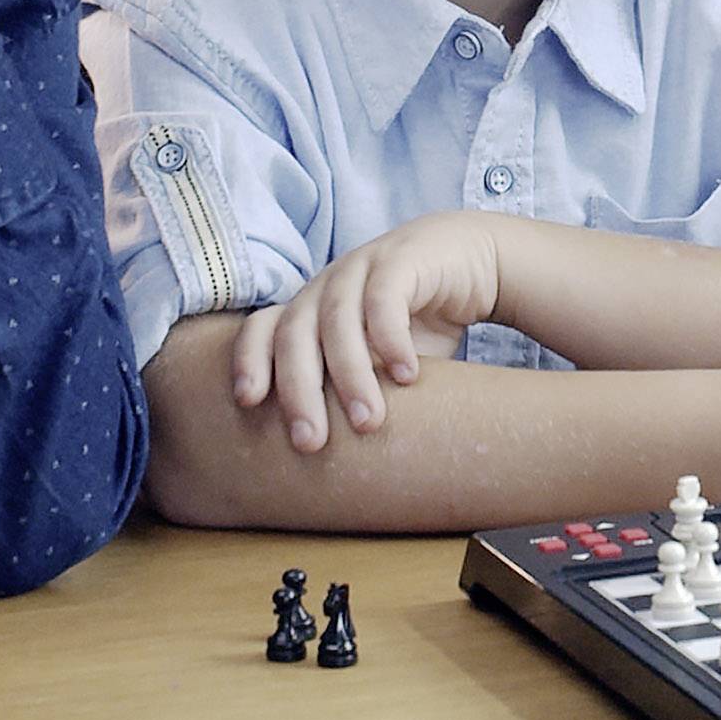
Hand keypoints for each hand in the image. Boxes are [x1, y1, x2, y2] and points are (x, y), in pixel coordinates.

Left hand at [234, 212, 504, 450]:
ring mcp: (361, 267)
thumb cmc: (417, 321)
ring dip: (350, 375)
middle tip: (310, 442)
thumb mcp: (380, 359)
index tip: (248, 402)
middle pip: (295, 334)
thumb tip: (333, 461)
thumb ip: (354, 389)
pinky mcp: (402, 259)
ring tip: (368, 422)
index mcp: (310, 308)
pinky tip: (407, 376)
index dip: (250, 359)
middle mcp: (326, 286)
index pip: (263, 328)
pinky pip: (385, 299)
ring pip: (338, 320)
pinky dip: (391, 339)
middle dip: (298, 391)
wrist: (472, 258)